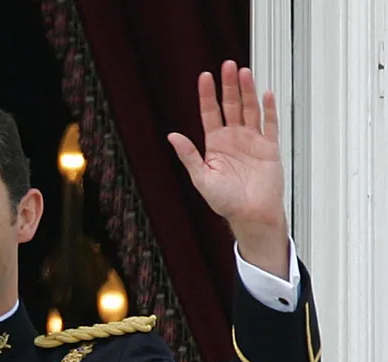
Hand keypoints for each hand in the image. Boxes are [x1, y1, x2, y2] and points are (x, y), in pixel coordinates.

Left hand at [168, 61, 288, 272]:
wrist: (250, 214)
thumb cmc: (225, 201)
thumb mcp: (202, 178)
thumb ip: (189, 156)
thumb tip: (172, 136)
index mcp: (215, 145)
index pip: (210, 113)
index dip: (207, 95)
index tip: (205, 77)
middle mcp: (233, 139)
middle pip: (231, 105)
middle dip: (229, 85)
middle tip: (228, 65)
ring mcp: (252, 141)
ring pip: (250, 109)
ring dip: (248, 91)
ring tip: (245, 72)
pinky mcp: (270, 147)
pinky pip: (270, 124)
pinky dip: (269, 109)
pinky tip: (267, 94)